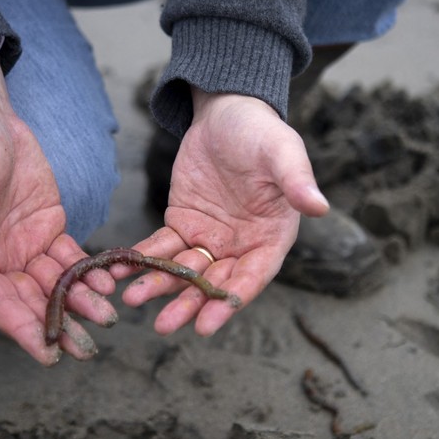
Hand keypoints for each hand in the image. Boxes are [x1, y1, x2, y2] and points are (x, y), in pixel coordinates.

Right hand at [0, 41, 116, 364]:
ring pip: (56, 285)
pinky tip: (111, 282)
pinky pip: (72, 258)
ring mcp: (26, 247)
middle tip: (88, 349)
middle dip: (60, 326)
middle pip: (32, 303)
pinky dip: (90, 272)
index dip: (24, 332)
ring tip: (108, 316)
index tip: (49, 357)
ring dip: (81, 302)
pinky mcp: (49, 229)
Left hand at [119, 88, 328, 335]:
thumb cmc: (261, 132)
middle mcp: (241, 246)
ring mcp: (209, 238)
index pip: (251, 277)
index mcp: (271, 237)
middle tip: (163, 325)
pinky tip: (119, 269)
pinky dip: (142, 258)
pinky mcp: (182, 223)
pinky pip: (161, 247)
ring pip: (184, 270)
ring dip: (160, 286)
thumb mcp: (282, 152)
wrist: (228, 112)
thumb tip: (320, 207)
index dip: (229, 301)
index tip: (206, 325)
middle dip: (189, 304)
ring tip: (132, 298)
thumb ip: (297, 181)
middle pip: (214, 282)